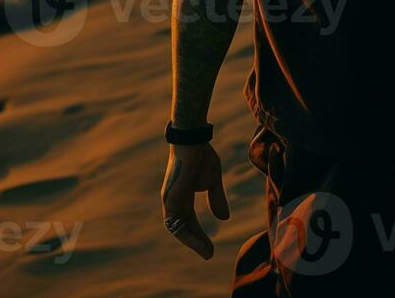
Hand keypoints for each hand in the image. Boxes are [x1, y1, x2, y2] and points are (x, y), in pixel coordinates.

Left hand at [160, 142, 228, 259]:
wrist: (193, 139)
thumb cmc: (201, 156)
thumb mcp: (213, 181)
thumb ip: (216, 199)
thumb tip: (223, 218)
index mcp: (182, 196)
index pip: (188, 221)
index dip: (198, 235)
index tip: (210, 248)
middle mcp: (173, 200)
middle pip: (181, 228)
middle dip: (195, 242)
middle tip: (209, 254)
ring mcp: (170, 199)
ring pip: (177, 229)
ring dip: (192, 242)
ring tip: (207, 253)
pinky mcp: (171, 197)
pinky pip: (176, 223)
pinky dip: (188, 235)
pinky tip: (200, 242)